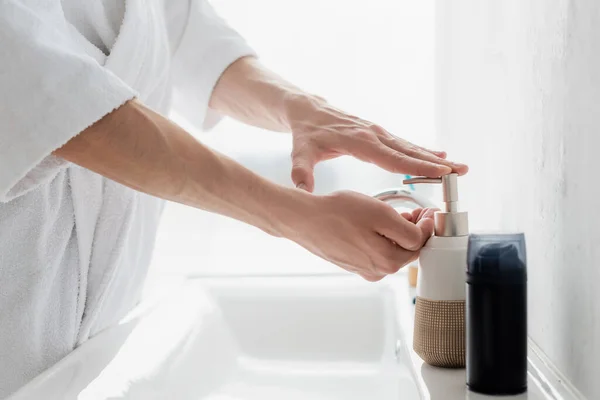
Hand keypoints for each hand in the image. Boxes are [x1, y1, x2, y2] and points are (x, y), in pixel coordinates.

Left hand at [286, 96, 468, 191]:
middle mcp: (373, 135)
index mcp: (359, 141)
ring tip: (459, 167)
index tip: (440, 170)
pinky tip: (438, 157)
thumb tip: (303, 191)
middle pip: (409, 151)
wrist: (307, 111)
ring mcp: (378, 133)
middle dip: (436, 163)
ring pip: (410, 147)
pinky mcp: (378, 134)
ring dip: (434, 157)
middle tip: (462, 171)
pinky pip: (403, 145)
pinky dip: (421, 151)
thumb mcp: (300, 152)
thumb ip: (301, 171)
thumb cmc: (305, 133)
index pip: (392, 157)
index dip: (417, 165)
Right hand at [287, 190, 436, 280]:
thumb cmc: (338, 213)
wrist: (304, 219)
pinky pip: (375, 251)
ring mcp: (364, 269)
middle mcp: (377, 271)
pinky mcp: (353, 264)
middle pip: (407, 250)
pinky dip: (381, 238)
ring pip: (391, 250)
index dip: (427, 225)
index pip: (420, 244)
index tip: (428, 210)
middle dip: (415, 229)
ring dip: (398, 233)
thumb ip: (408, 229)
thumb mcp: (381, 214)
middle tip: (415, 209)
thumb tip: (423, 234)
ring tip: (396, 213)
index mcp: (388, 262)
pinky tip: (375, 223)